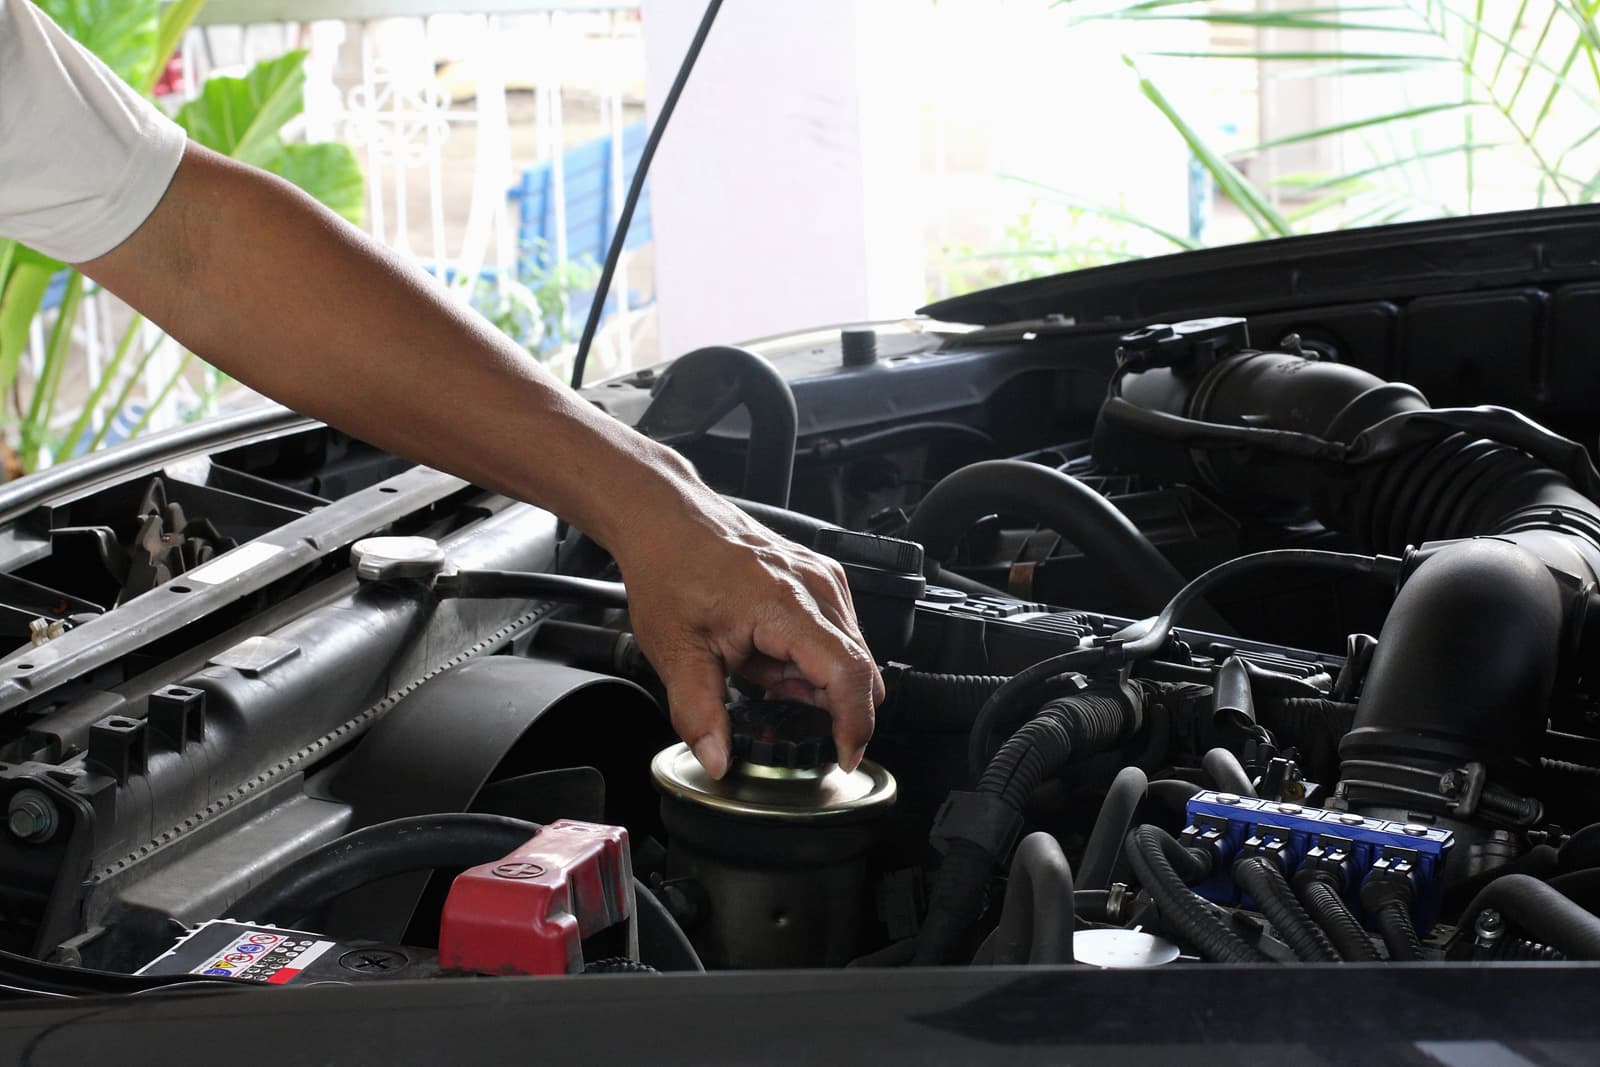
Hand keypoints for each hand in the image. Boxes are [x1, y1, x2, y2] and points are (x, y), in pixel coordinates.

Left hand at [612, 483, 883, 778]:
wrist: (666, 520)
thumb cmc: (670, 571)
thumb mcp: (675, 652)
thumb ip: (699, 713)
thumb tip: (718, 760)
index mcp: (785, 603)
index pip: (848, 673)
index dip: (855, 723)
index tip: (846, 756)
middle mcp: (815, 584)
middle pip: (859, 665)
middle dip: (832, 705)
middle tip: (781, 711)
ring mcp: (821, 575)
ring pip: (850, 650)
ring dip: (818, 679)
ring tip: (762, 672)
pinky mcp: (818, 574)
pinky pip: (837, 629)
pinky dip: (813, 656)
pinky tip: (772, 654)